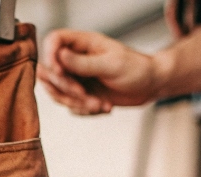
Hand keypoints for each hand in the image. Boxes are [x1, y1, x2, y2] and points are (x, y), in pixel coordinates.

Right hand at [38, 29, 162, 114]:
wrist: (151, 86)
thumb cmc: (137, 69)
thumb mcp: (111, 65)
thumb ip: (83, 63)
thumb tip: (59, 56)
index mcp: (83, 43)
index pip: (54, 41)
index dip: (50, 56)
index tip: (60, 72)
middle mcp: (76, 59)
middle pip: (49, 72)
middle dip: (65, 89)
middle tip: (84, 95)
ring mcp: (77, 77)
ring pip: (57, 93)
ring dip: (77, 104)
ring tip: (100, 105)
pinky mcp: (81, 94)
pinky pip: (71, 107)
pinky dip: (86, 111)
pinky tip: (104, 107)